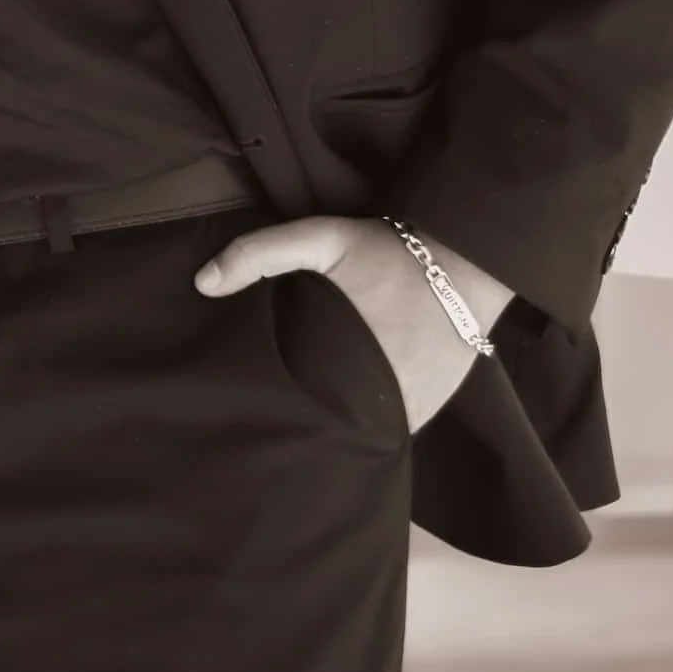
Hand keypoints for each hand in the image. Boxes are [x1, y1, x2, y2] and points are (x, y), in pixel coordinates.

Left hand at [194, 213, 510, 431]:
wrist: (470, 260)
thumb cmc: (390, 251)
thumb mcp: (323, 237)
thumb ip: (262, 253)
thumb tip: (203, 284)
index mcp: (346, 363)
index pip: (299, 409)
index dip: (273, 410)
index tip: (249, 406)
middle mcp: (380, 398)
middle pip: (326, 427)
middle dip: (301, 424)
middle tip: (268, 418)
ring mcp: (408, 409)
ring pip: (357, 434)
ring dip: (336, 428)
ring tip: (304, 421)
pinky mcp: (427, 408)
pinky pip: (387, 429)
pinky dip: (368, 424)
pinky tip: (345, 414)